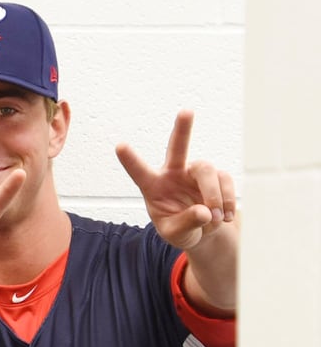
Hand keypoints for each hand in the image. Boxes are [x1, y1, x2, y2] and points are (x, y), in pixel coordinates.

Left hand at [115, 110, 235, 249]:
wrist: (200, 232)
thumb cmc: (179, 229)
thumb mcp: (175, 235)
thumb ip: (186, 223)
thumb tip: (205, 212)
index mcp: (154, 186)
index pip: (140, 172)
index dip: (130, 160)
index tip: (119, 146)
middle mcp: (173, 173)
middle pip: (178, 147)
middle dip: (182, 129)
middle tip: (186, 111)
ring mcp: (195, 173)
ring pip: (207, 169)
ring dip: (214, 195)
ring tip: (215, 218)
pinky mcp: (216, 177)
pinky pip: (225, 181)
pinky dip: (227, 200)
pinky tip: (224, 216)